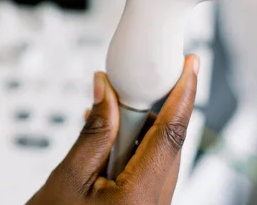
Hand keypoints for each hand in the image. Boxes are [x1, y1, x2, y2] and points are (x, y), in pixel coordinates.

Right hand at [26, 55, 199, 204]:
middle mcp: (154, 204)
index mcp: (140, 197)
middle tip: (120, 93)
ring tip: (101, 129)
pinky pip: (145, 168)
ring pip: (156, 155)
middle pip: (166, 142)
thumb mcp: (66, 179)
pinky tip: (104, 146)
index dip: (183, 94)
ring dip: (133, 132)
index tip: (190, 66)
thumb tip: (105, 92)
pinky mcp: (143, 204)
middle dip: (145, 112)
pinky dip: (128, 149)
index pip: (171, 134)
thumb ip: (92, 133)